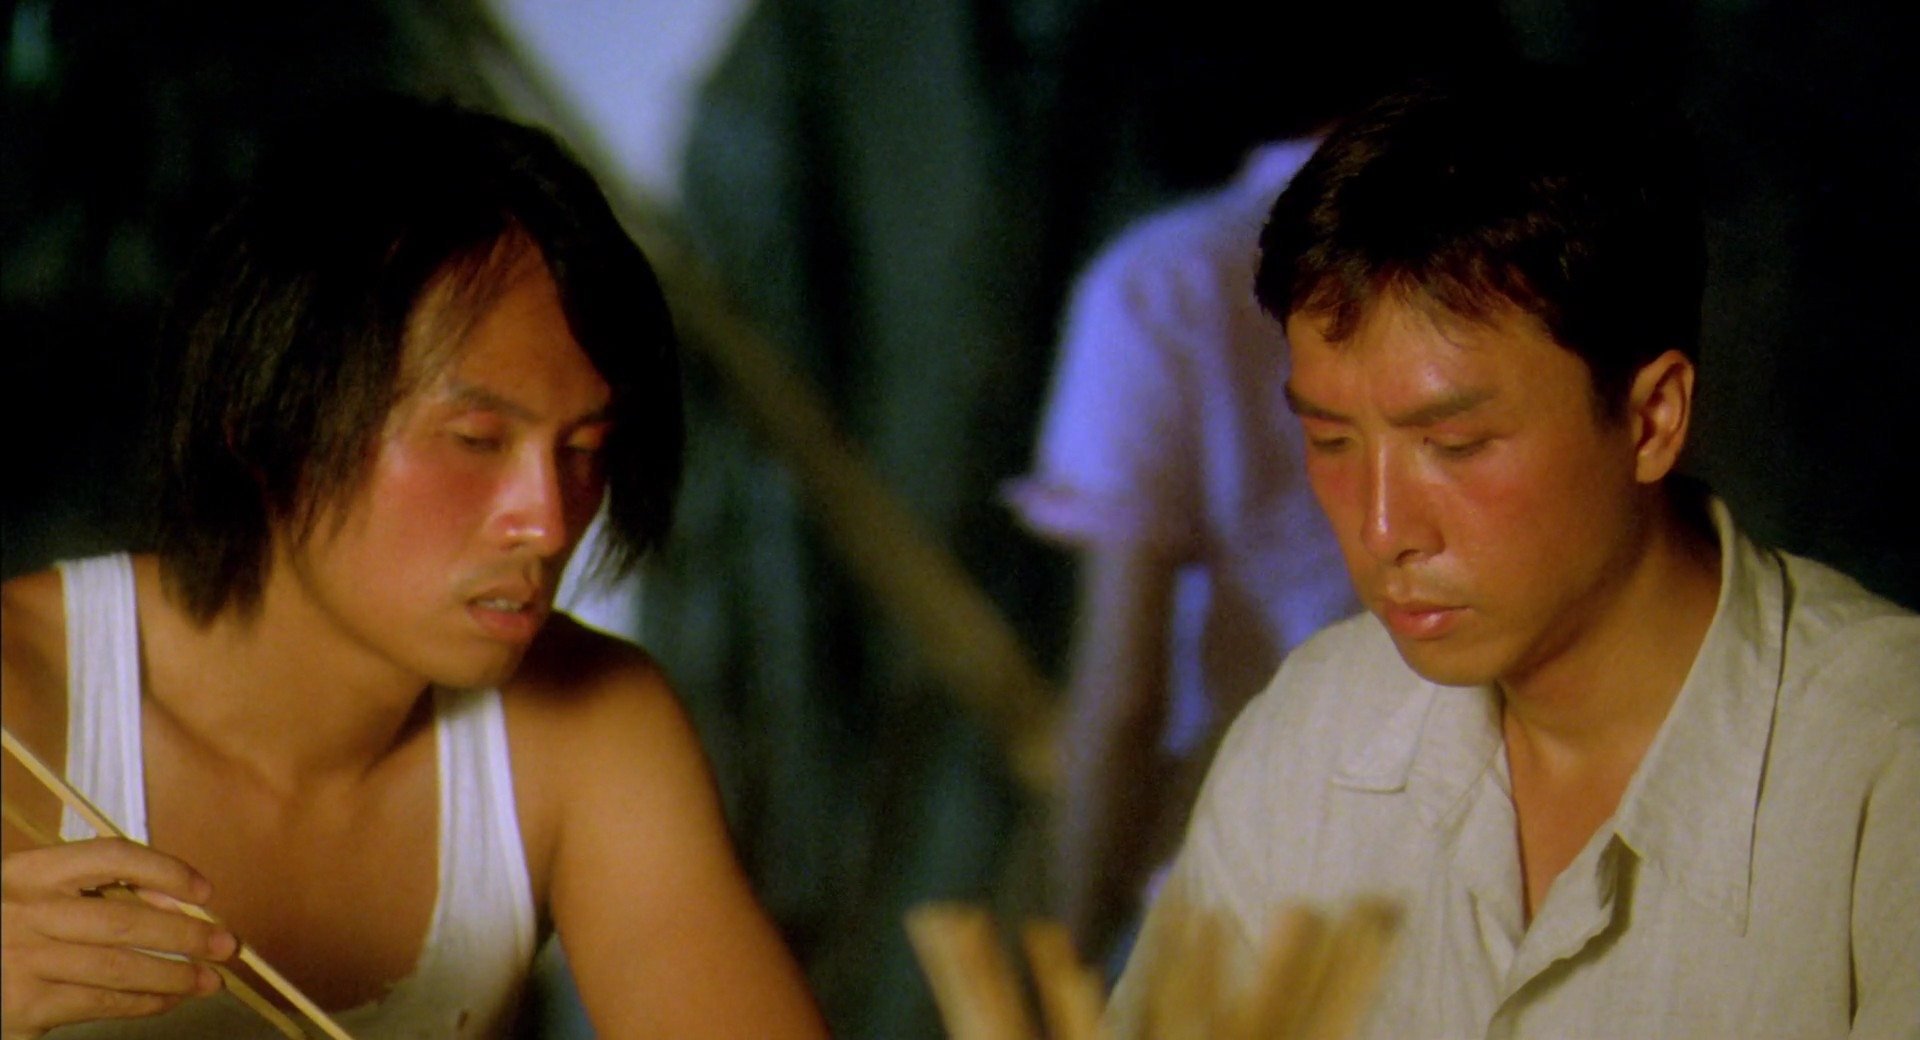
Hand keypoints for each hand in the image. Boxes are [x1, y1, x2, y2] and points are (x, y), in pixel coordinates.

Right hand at [2, 837, 235, 1036]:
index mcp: (33, 871)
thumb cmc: (7, 924)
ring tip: (211, 981)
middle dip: (186, 935)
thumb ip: (95, 886)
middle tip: (228, 945)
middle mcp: (29, 912)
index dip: (166, 871)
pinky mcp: (25, 1007)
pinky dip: (143, 1003)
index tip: (205, 892)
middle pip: (124, 921)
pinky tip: (168, 1000)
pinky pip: (100, 1003)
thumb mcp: (35, 890)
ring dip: (175, 976)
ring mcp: (25, 961)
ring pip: (119, 969)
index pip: (112, 856)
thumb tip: (174, 899)